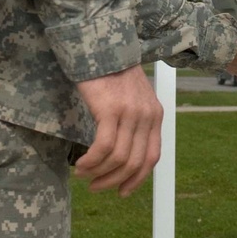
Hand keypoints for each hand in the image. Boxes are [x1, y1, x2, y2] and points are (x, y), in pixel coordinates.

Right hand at [75, 65, 162, 195]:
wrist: (99, 45)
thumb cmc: (111, 72)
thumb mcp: (133, 97)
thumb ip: (135, 122)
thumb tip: (125, 155)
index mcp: (155, 114)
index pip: (152, 157)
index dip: (137, 179)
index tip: (122, 191)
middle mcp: (147, 115)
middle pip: (134, 162)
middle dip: (114, 181)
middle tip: (95, 187)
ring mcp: (130, 113)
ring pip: (118, 158)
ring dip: (98, 172)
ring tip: (83, 174)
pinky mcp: (110, 109)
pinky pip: (103, 147)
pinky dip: (91, 161)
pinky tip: (81, 164)